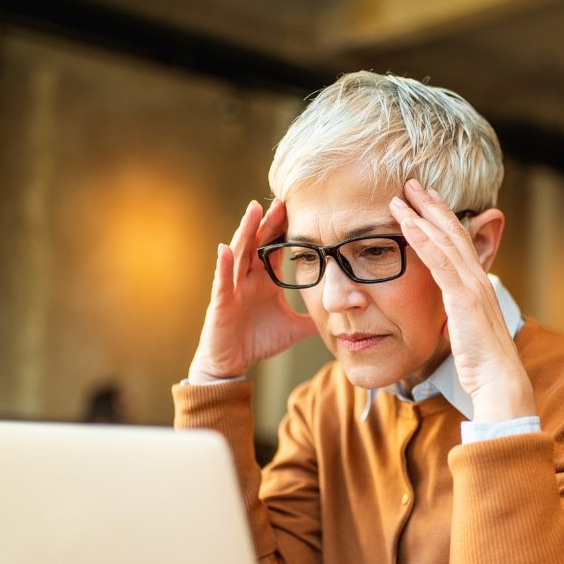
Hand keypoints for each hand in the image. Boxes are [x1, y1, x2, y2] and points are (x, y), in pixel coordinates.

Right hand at [188, 200, 317, 381]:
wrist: (234, 364)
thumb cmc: (259, 341)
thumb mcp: (294, 328)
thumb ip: (314, 318)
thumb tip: (342, 315)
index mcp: (265, 280)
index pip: (275, 247)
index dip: (284, 229)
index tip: (297, 208)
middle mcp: (248, 278)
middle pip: (258, 243)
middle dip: (268, 221)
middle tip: (282, 200)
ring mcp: (233, 288)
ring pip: (239, 254)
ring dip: (245, 231)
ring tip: (253, 210)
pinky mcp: (221, 303)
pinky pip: (222, 281)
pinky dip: (222, 265)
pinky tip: (224, 249)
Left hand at [390, 179, 535, 421]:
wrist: (499, 381)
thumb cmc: (483, 364)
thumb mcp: (467, 333)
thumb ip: (458, 318)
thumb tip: (448, 318)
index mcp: (477, 286)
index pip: (459, 243)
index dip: (442, 219)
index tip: (426, 200)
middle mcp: (477, 279)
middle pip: (452, 232)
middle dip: (431, 206)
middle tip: (412, 184)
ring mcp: (472, 287)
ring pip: (444, 241)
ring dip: (421, 216)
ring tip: (401, 196)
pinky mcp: (463, 298)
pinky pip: (440, 263)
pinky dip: (423, 240)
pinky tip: (408, 225)